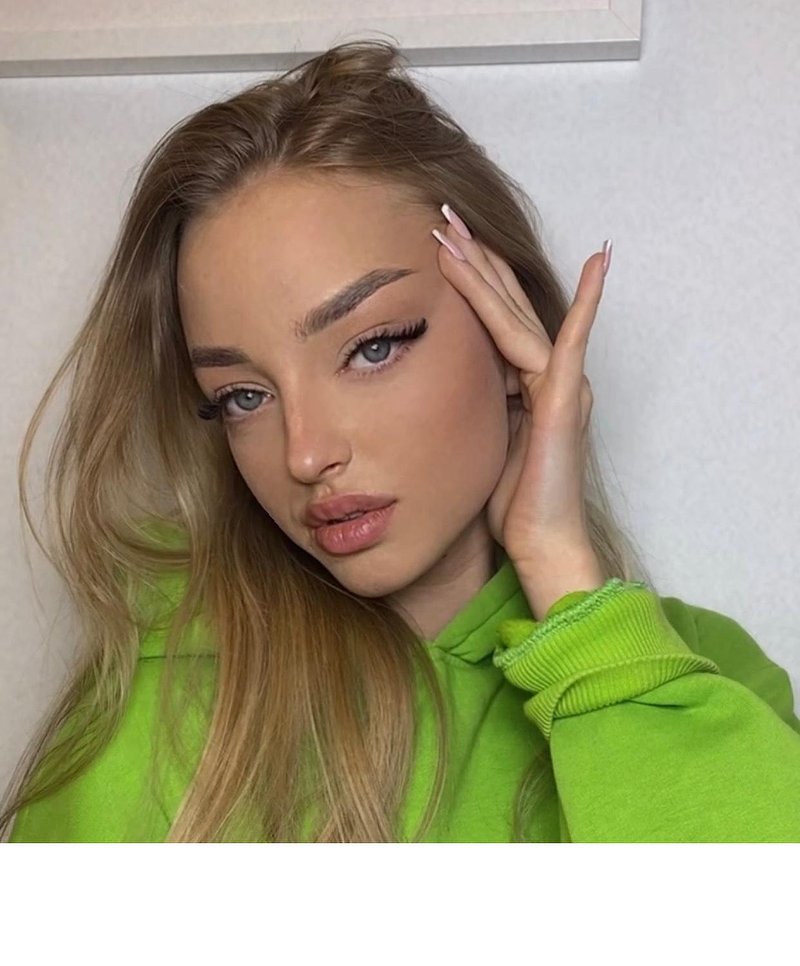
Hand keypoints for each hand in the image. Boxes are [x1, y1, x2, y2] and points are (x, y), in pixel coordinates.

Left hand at [432, 211, 608, 574]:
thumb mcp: (482, 439)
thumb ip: (477, 403)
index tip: (440, 246)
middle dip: (475, 260)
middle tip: (444, 216)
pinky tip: (598, 262)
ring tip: (458, 233)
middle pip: (506, 306)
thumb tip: (446, 381)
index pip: (494, 320)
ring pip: (521, 316)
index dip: (470, 281)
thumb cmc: (512, 502)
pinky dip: (587, 303)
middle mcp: (547, 375)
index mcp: (525, 383)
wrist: (540, 542)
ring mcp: (559, 385)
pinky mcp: (565, 402)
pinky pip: (572, 344)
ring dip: (489, 273)